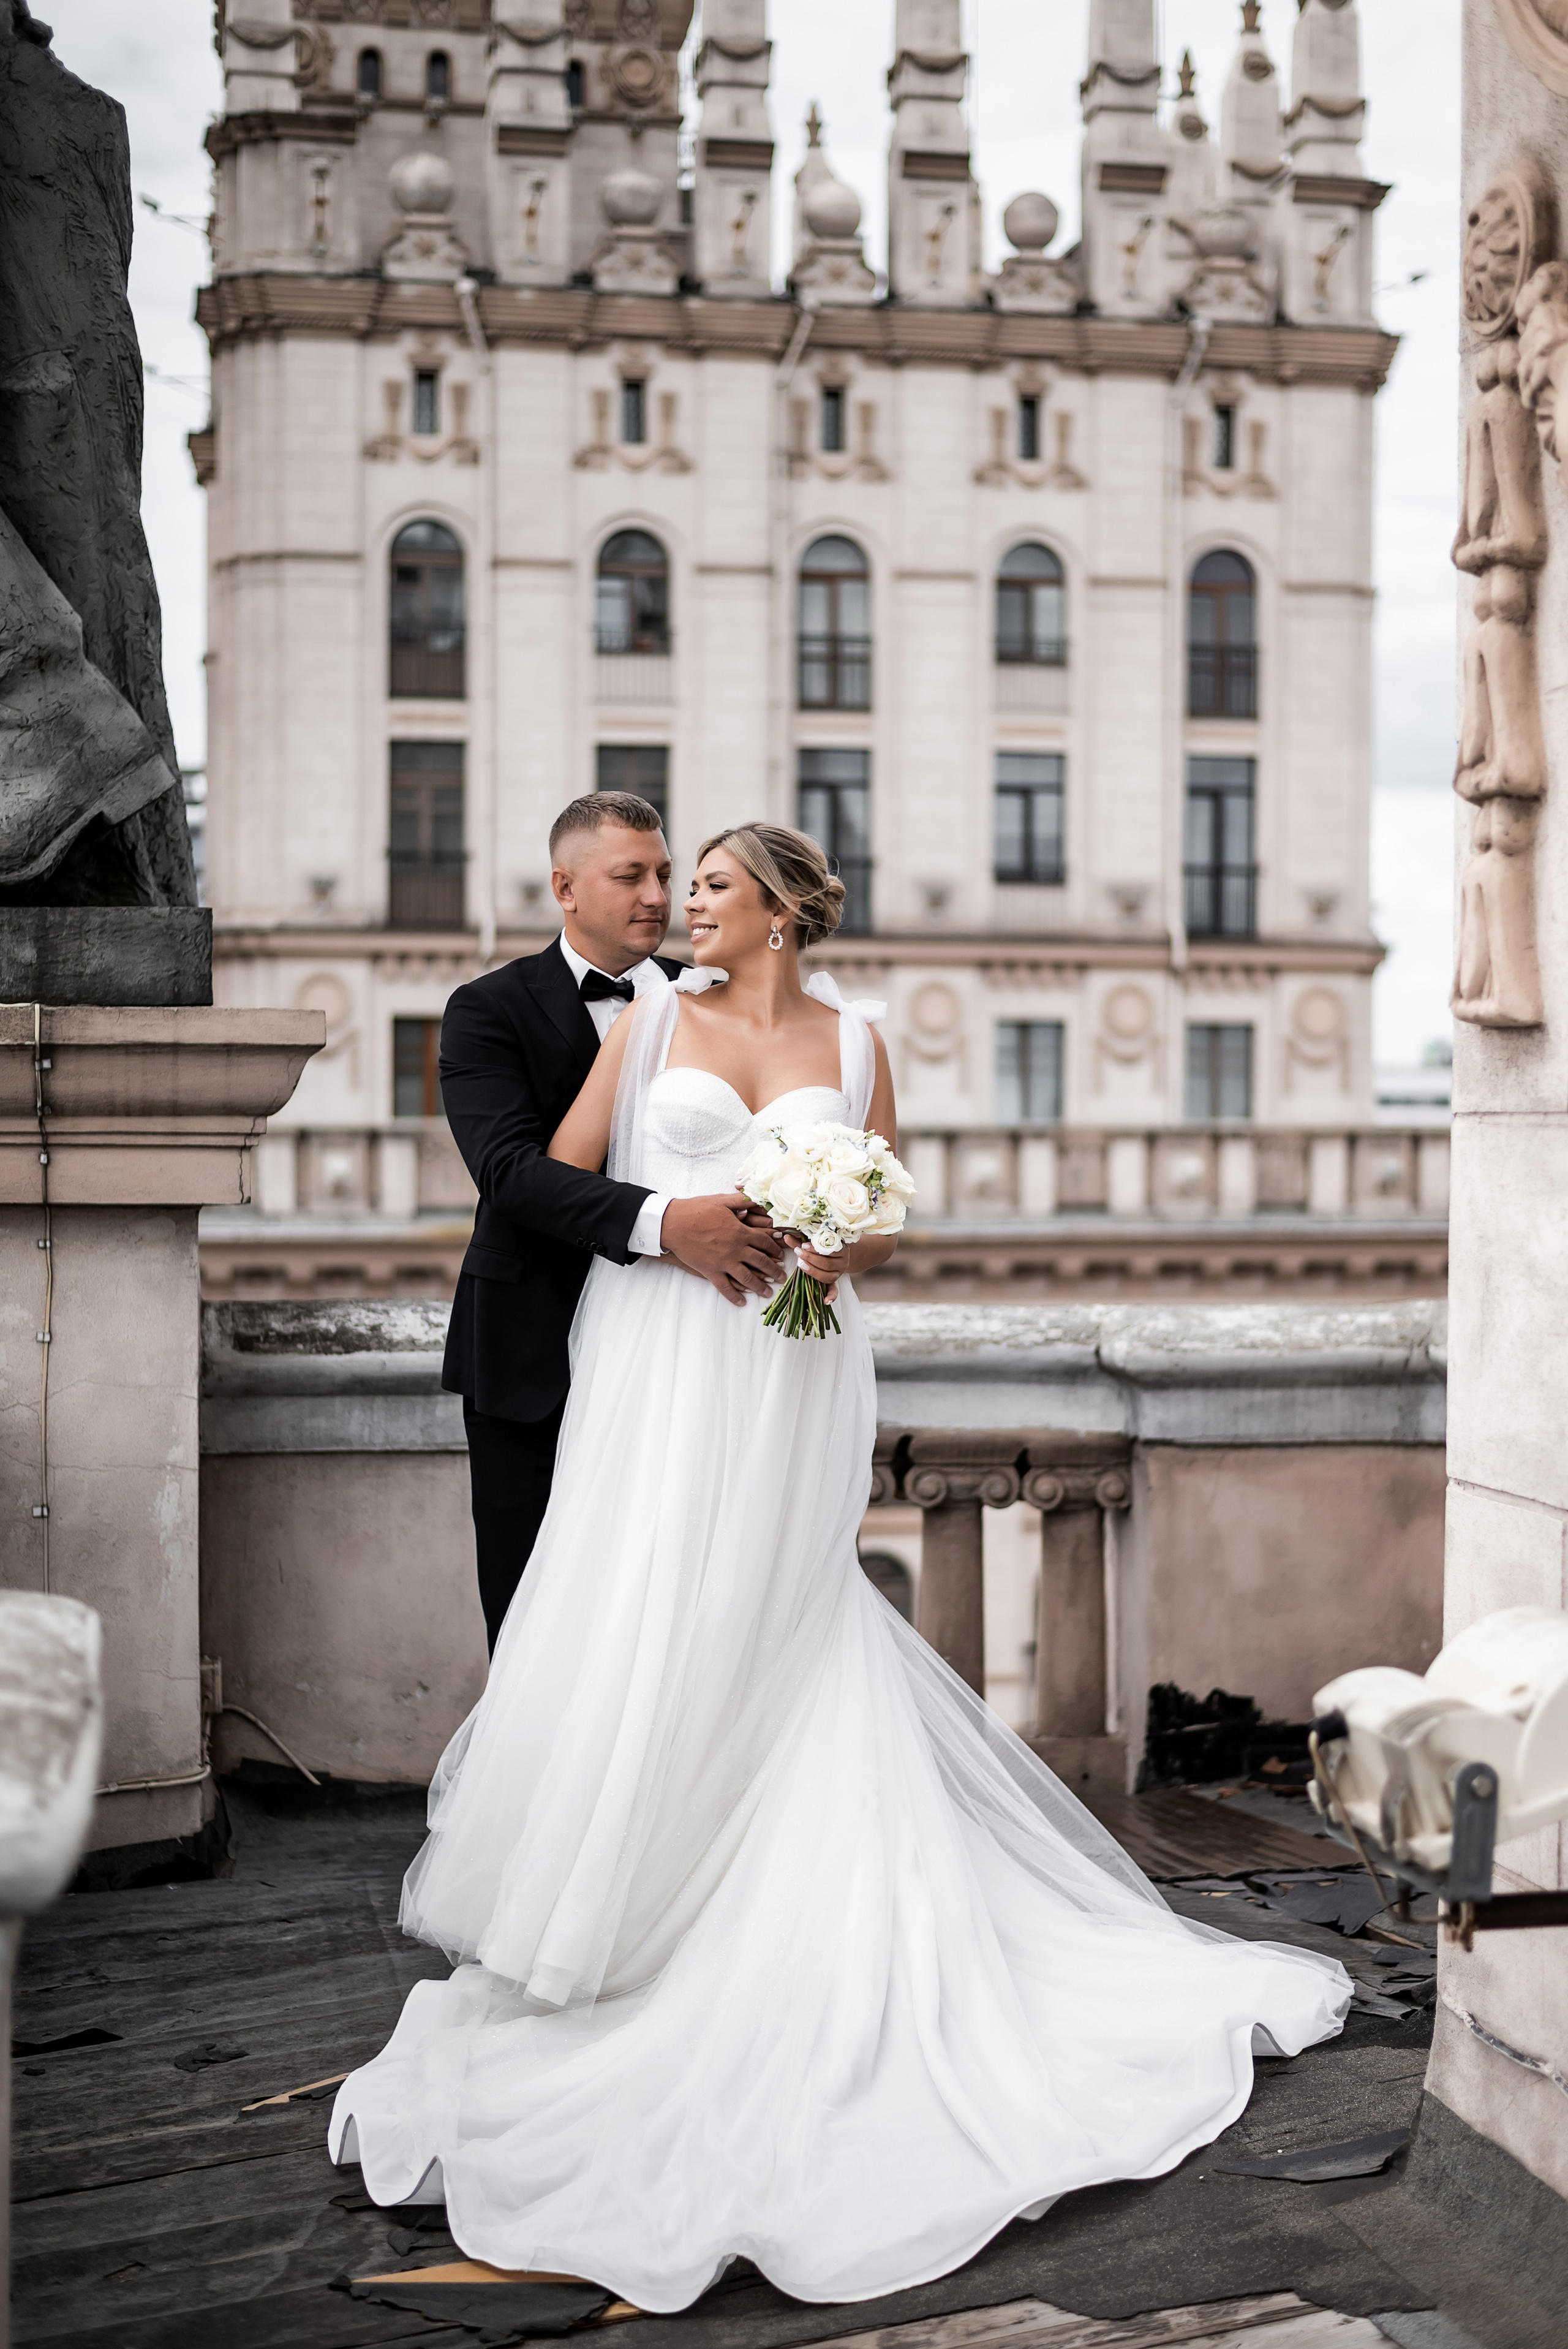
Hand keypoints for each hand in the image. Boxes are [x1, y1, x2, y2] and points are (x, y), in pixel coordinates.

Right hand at [661, 1194, 788, 1304]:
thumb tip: (757, 1198)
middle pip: (761, 1262)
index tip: (780, 1255)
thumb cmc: (697, 1210)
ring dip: (760, 1286)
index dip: (775, 1249)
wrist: (674, 1223)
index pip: (765, 1242)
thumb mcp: (722, 1200)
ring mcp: (724, 1262)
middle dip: (774, 1270)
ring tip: (768, 1293)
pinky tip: (742, 1302)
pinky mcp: (710, 1271)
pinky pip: (725, 1287)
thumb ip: (741, 1200)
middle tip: (782, 1277)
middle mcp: (736, 1249)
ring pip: (747, 1278)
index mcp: (741, 1232)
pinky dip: (734, 1296)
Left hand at [784, 1232, 897, 1301]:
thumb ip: (801, 1242)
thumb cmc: (823, 1247)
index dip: (815, 1249)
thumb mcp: (815, 1243)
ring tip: (801, 1265)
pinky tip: (825, 1301)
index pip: (829, 1250)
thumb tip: (786, 1237)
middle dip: (811, 1259)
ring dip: (813, 1272)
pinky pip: (835, 1291)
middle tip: (799, 1254)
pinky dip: (831, 1296)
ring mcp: (839, 1273)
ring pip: (828, 1276)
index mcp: (841, 1249)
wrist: (838, 1253)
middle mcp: (843, 1262)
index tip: (802, 1246)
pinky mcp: (835, 1282)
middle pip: (827, 1264)